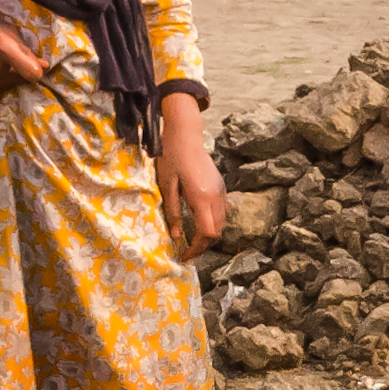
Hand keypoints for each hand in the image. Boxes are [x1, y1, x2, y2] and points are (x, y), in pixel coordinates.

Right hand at [0, 10, 45, 101]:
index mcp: (4, 46)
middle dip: (21, 75)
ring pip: (7, 88)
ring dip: (8, 82)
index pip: (30, 72)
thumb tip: (44, 67)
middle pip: (19, 81)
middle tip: (12, 64)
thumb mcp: (8, 31)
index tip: (34, 69)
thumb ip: (26, 49)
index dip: (36, 72)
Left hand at [157, 135, 226, 261]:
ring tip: (193, 238)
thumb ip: (173, 212)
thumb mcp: (167, 185)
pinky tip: (199, 221)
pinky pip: (222, 212)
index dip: (197, 248)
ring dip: (209, 234)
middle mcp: (216, 197)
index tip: (184, 255)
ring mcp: (221, 191)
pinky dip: (213, 222)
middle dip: (204, 245)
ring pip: (221, 222)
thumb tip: (176, 236)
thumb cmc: (172, 157)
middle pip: (217, 231)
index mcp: (201, 198)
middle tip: (188, 250)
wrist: (186, 135)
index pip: (207, 233)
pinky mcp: (221, 186)